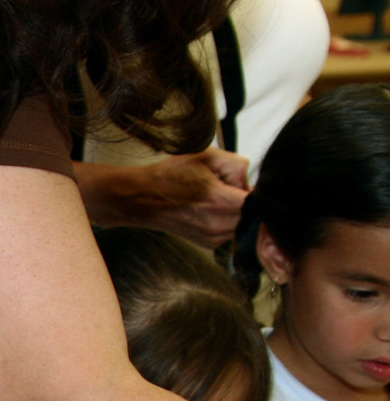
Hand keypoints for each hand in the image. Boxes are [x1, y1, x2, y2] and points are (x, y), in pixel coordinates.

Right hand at [77, 149, 249, 248]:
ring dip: (236, 212)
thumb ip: (236, 164)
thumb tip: (248, 181)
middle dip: (245, 200)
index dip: (253, 189)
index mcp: (220, 201)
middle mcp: (218, 224)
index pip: (258, 201)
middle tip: (225, 188)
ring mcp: (213, 237)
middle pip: (252, 213)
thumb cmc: (170, 175)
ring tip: (215, 199)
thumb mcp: (206, 156)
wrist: (141, 199)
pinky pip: (231, 231)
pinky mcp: (208, 243)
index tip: (238, 183)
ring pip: (243, 223)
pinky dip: (227, 220)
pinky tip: (209, 210)